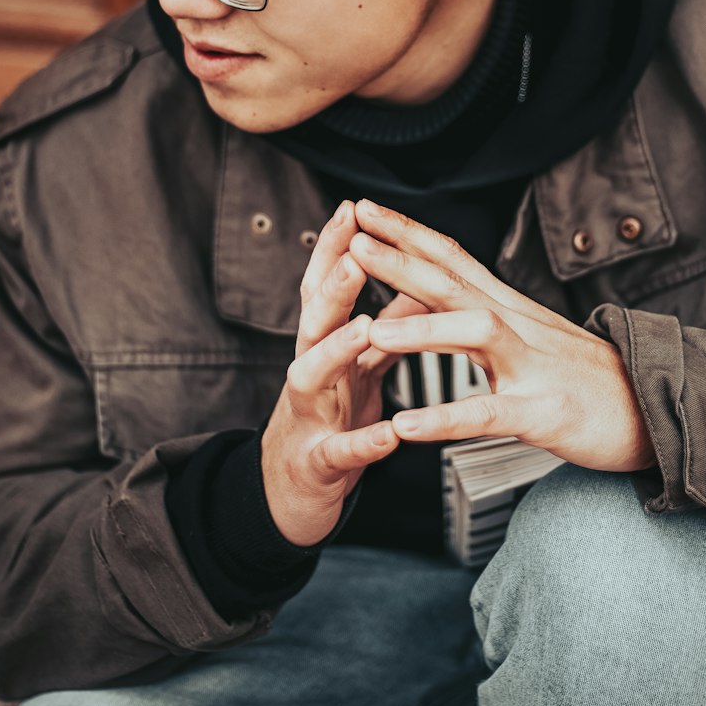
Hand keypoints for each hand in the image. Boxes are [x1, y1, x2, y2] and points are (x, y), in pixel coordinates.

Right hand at [260, 200, 430, 546]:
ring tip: (364, 328)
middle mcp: (307, 373)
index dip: (336, 250)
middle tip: (355, 256)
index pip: (324, 289)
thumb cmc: (331, 421)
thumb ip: (385, 326)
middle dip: (332, 287)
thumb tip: (415, 278)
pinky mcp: (318, 464)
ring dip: (335, 350)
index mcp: (322, 347)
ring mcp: (307, 417)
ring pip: (310, 376)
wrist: (290, 496)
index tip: (353, 209)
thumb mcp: (358, 368)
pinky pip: (340, 451)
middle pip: (312, 321)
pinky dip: (365, 442)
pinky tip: (391, 433)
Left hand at [346, 199, 657, 472]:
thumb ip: (489, 317)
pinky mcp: (542, 412)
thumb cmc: (592, 380)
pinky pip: (487, 413)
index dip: (408, 232)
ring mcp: (532, 366)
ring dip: (423, 330)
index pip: (453, 258)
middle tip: (352, 237)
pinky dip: (445, 420)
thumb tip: (445, 297)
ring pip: (475, 334)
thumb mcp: (535, 338)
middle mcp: (519, 326)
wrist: (659, 411)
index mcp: (510, 309)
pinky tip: (407, 426)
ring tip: (372, 330)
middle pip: (455, 282)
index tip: (365, 210)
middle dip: (402, 258)